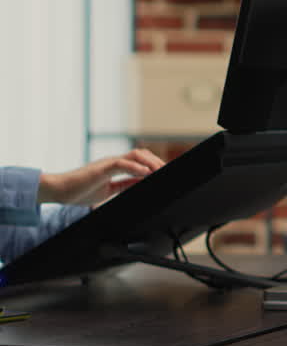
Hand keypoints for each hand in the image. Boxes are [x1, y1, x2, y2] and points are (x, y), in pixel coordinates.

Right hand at [37, 148, 165, 206]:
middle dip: (157, 162)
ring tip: (161, 171)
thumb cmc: (80, 191)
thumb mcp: (109, 190)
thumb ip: (125, 185)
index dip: (155, 165)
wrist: (59, 191)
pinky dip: (135, 167)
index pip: (141, 161)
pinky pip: (121, 164)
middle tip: (170, 172)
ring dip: (151, 162)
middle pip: (142, 154)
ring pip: (135, 155)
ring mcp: (108, 163)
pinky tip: (145, 173)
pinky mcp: (101, 168)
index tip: (167, 172)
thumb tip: (140, 184)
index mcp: (116, 167)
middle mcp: (114, 162)